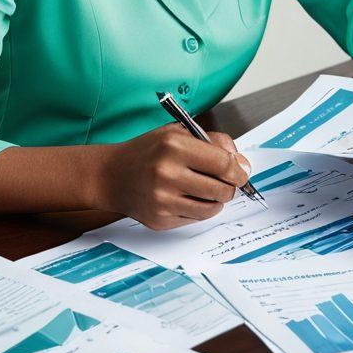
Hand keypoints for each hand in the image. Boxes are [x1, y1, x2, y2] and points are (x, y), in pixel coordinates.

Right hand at [100, 124, 250, 230]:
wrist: (111, 175)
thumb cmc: (148, 151)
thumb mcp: (177, 132)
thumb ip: (213, 141)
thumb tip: (241, 163)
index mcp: (174, 146)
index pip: (222, 163)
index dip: (238, 170)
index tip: (241, 172)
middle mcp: (167, 174)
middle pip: (221, 189)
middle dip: (229, 186)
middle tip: (225, 180)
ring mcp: (163, 200)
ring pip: (212, 207)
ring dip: (216, 199)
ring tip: (205, 188)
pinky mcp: (160, 220)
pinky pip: (196, 218)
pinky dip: (199, 209)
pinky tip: (187, 197)